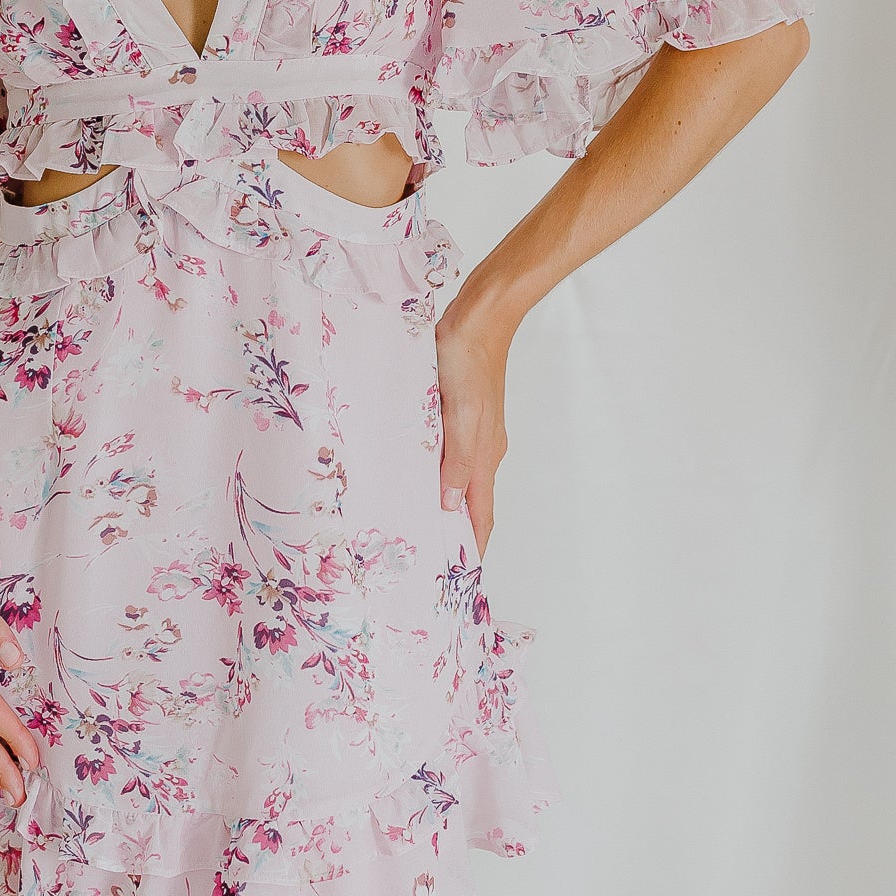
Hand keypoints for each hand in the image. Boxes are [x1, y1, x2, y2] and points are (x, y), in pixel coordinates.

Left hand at [434, 300, 511, 559]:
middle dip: (452, 531)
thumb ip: (457, 463)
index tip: (455, 577)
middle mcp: (480, 450)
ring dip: (439, 501)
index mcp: (485, 457)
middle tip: (425, 557)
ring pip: (455, 477)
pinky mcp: (454, 412)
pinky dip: (431, 471)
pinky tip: (409, 471)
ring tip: (412, 521)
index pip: (480, 516)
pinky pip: (444, 452)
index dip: (471, 547)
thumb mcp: (460, 417)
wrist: (478, 318)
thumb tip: (449, 507)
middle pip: (468, 502)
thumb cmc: (469, 363)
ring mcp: (469, 431)